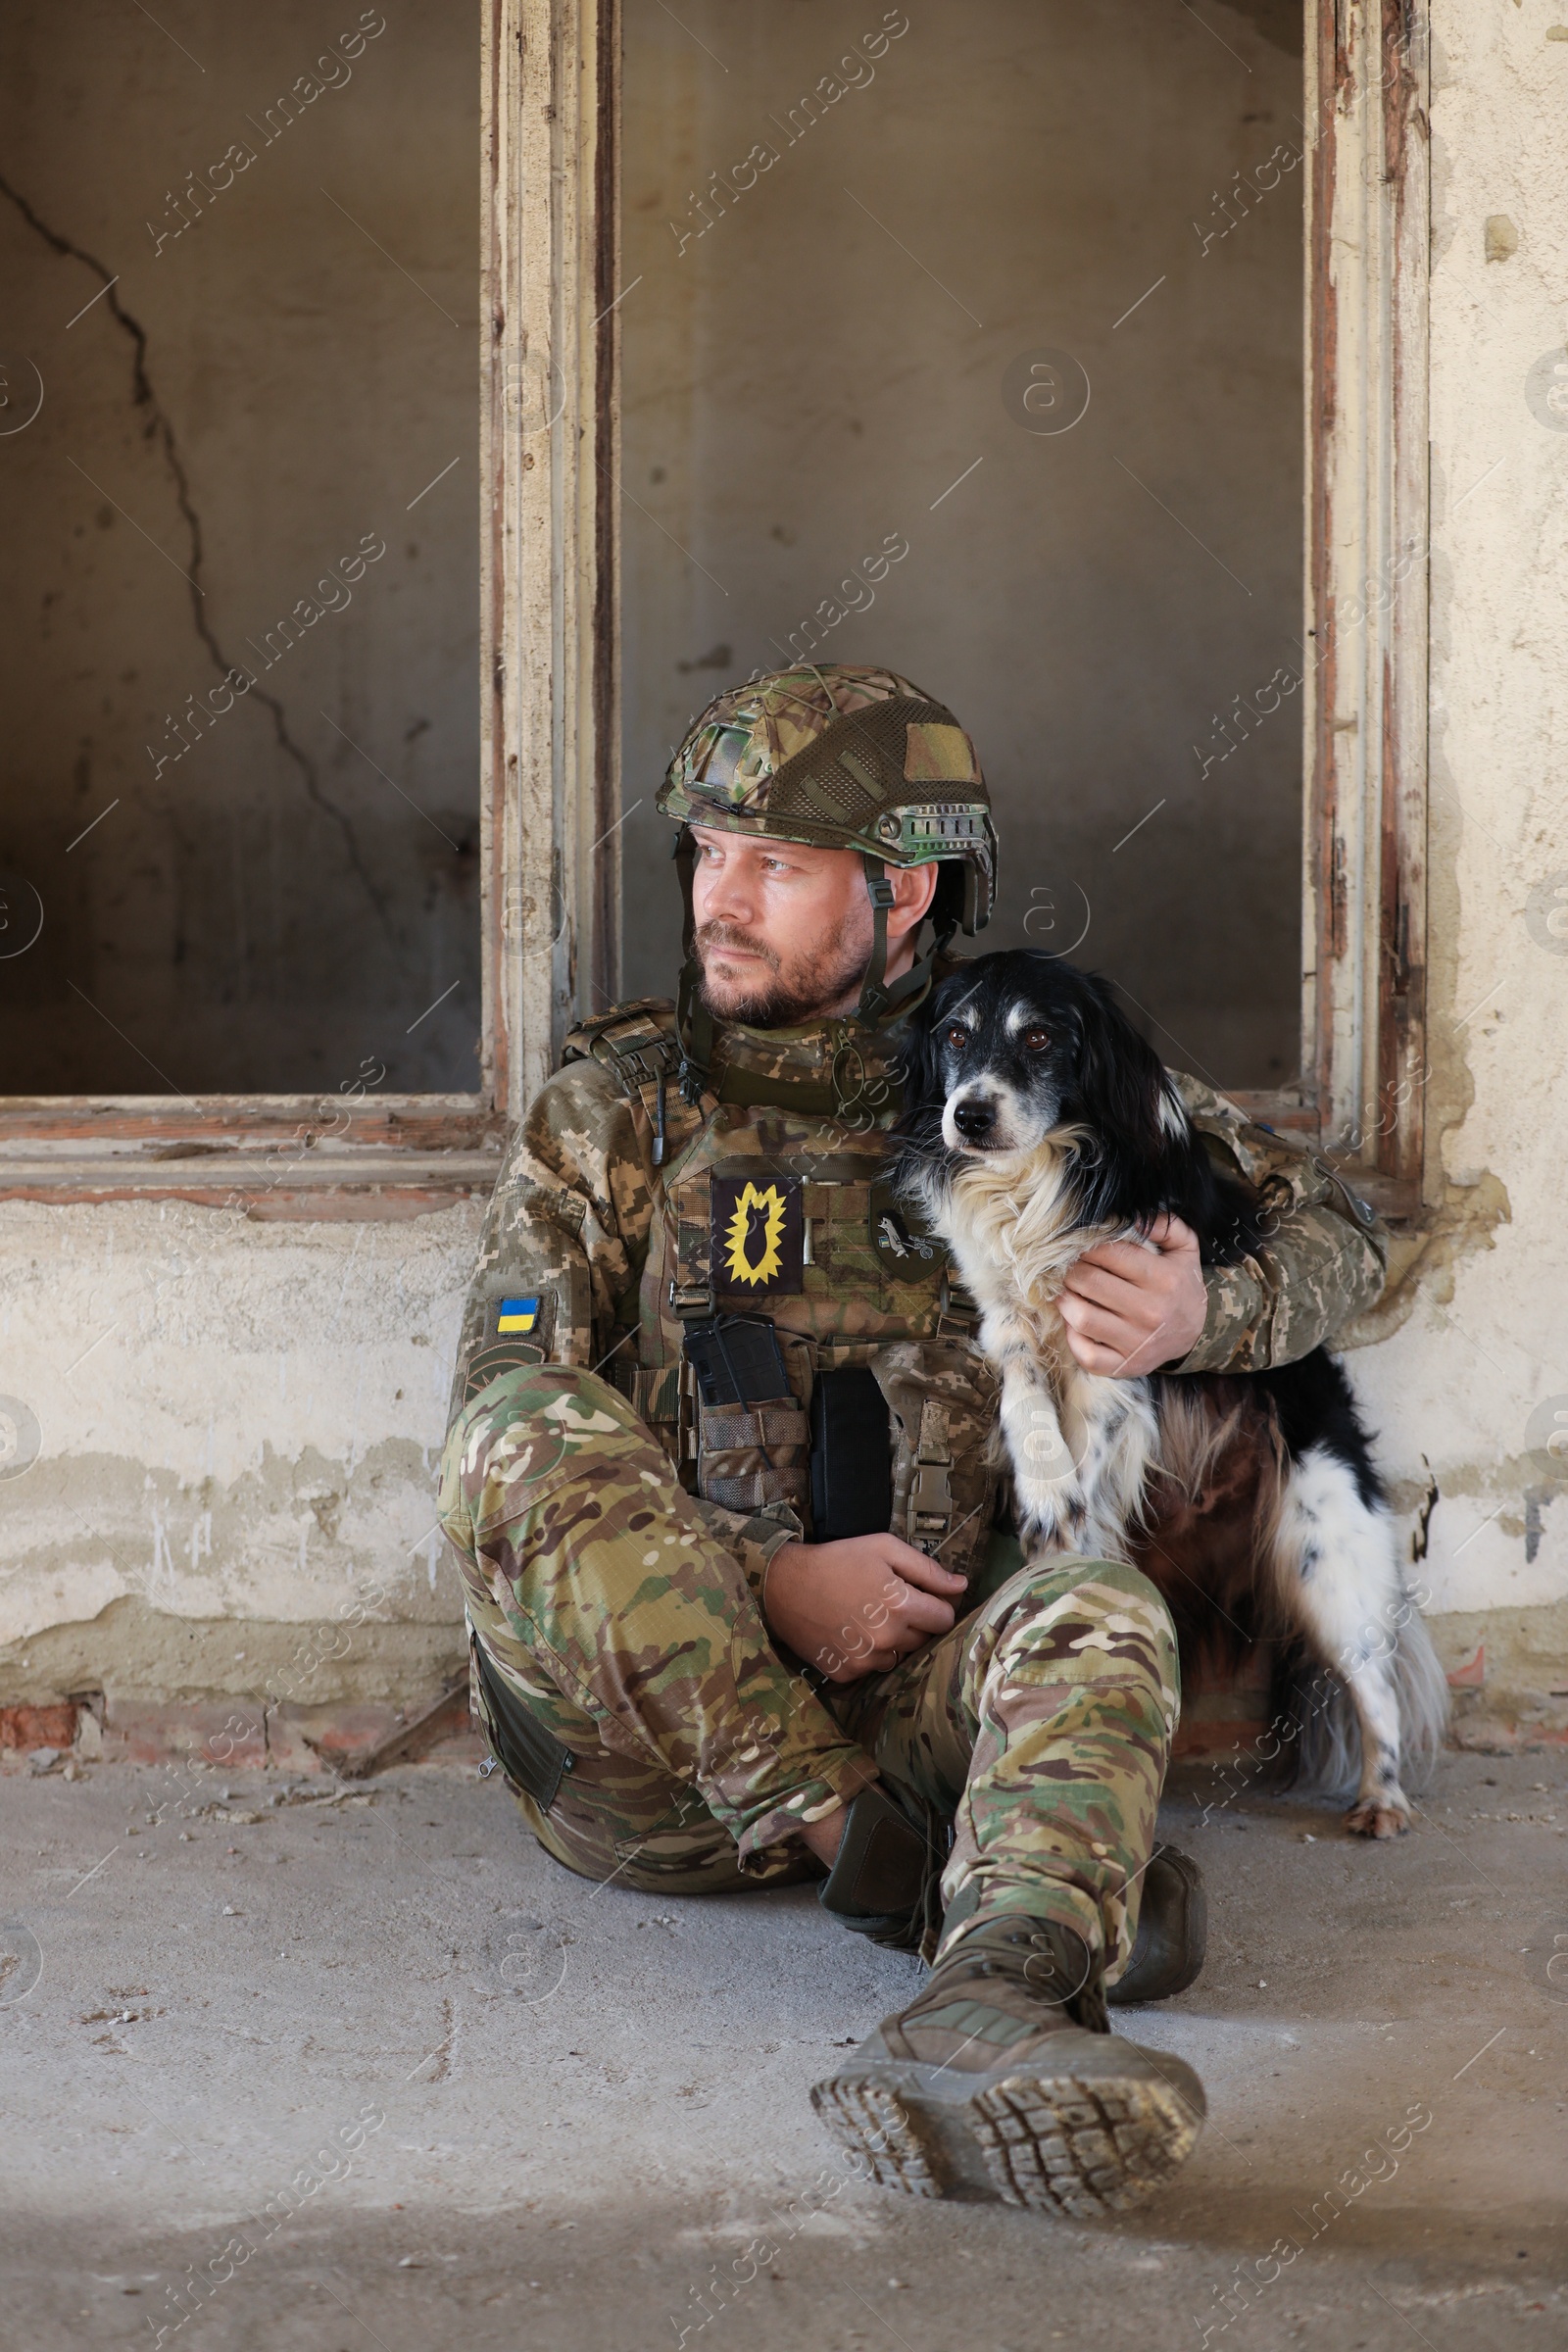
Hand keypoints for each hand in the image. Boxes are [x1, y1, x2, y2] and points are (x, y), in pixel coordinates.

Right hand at [762, 1533, 967, 1683]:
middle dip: (915, 1622)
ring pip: (900, 1656)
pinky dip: (868, 1654)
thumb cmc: (837, 1561)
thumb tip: (961, 1585)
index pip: (945, 1618)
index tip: (921, 1597)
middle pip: (924, 1639)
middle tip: (889, 1604)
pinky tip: (852, 1633)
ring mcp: (866, 1659)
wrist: (785, 1587)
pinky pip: (873, 1669)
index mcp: (901, 1605)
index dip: (936, 1605)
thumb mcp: (883, 1549)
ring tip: (869, 1618)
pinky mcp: (847, 1673)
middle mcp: (887, 1637)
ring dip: (893, 1641)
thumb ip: (927, 1568)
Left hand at [1058, 1213, 1207, 1376]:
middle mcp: (1150, 1312)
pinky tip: (1074, 1321)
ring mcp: (1136, 1343)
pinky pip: (1086, 1354)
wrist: (1198, 1333)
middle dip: (1071, 1269)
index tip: (1079, 1243)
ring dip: (1065, 1299)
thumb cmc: (1182, 1284)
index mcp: (1163, 1279)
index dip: (1087, 1245)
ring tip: (1067, 1289)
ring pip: (1081, 1317)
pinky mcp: (1125, 1365)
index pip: (1110, 1254)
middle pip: (1089, 1282)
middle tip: (1068, 1265)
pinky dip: (1072, 1337)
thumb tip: (1131, 1217)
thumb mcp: (1184, 1248)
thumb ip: (1164, 1225)